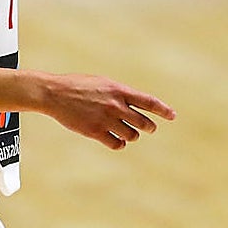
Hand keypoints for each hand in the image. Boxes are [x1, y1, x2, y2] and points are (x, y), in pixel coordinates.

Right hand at [41, 72, 175, 148]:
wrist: (55, 93)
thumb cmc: (78, 86)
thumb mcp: (102, 83)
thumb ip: (119, 94)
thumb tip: (135, 105)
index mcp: (119, 91)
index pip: (149, 102)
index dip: (163, 110)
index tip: (172, 116)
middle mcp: (116, 106)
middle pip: (143, 122)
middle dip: (148, 126)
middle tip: (149, 128)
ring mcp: (106, 119)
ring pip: (131, 135)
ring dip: (132, 135)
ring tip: (127, 132)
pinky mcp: (95, 132)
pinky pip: (117, 144)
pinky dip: (119, 143)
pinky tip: (116, 140)